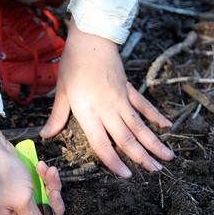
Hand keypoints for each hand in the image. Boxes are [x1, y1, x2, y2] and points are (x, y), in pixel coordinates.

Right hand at [0, 117, 64, 214]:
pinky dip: (44, 181)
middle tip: (53, 194)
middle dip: (52, 211)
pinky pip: (39, 193)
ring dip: (50, 190)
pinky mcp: (20, 193)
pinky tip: (43, 168)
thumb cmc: (0, 174)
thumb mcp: (22, 200)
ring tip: (49, 173)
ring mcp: (15, 207)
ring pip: (42, 208)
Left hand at [40, 20, 173, 177]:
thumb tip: (45, 135)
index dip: (114, 162)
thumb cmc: (73, 65)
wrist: (91, 39)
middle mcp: (108, 109)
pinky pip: (144, 106)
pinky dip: (156, 117)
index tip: (126, 175)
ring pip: (140, 126)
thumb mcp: (61, 92)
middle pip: (127, 138)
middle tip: (156, 172)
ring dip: (154, 142)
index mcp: (89, 113)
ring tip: (167, 157)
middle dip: (142, 157)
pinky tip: (166, 127)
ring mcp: (122, 100)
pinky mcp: (128, 90)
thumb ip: (57, 117)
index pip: (102, 144)